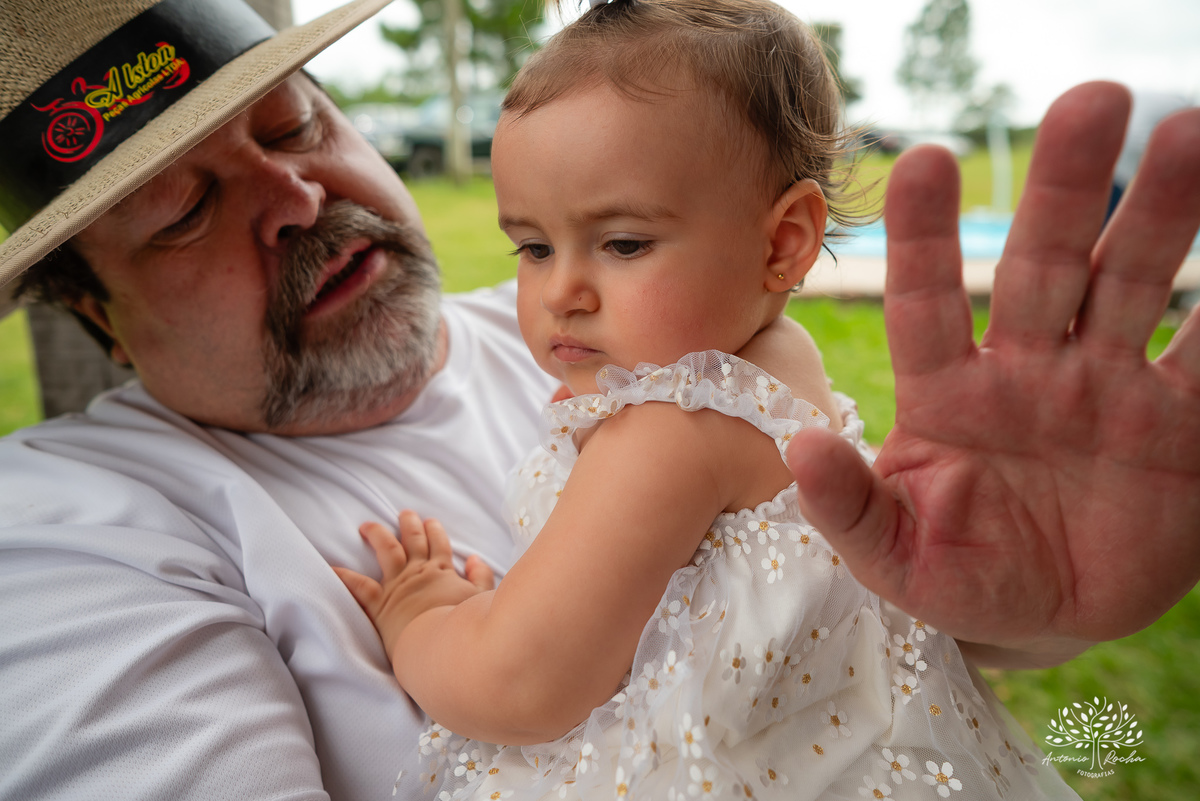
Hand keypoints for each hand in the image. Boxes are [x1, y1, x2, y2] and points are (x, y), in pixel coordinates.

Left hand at [334, 510, 494, 660]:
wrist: (444, 645)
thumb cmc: (465, 625)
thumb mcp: (482, 598)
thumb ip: (480, 577)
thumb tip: (475, 559)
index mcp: (442, 571)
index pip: (438, 544)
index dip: (434, 531)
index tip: (430, 521)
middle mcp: (418, 572)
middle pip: (413, 540)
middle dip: (409, 524)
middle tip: (404, 514)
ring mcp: (397, 585)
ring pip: (387, 550)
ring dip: (378, 534)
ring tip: (368, 525)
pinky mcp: (380, 603)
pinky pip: (358, 586)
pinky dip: (343, 577)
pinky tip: (330, 567)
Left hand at [788, 82, 1199, 665]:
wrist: (1048, 616)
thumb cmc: (957, 572)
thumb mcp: (894, 557)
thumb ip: (849, 509)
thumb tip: (799, 450)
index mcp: (945, 394)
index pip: (926, 302)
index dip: (924, 236)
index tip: (925, 158)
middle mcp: (1025, 369)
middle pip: (1041, 266)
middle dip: (1062, 189)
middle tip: (1089, 99)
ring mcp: (1104, 387)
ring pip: (1129, 283)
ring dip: (1159, 215)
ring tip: (1189, 134)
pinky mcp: (1179, 424)